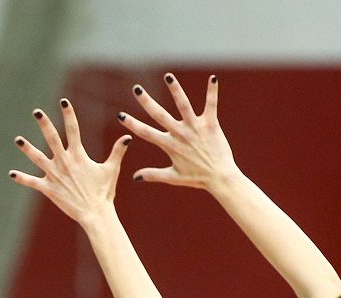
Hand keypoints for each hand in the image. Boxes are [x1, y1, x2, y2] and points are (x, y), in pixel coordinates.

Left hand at [9, 100, 131, 224]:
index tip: (64, 101)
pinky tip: (11, 174)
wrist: (95, 214)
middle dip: (44, 124)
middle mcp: (65, 162)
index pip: (73, 129)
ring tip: (18, 139)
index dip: (68, 114)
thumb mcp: (111, 169)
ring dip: (27, 148)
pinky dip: (22, 178)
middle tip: (37, 111)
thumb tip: (128, 136)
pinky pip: (32, 182)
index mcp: (79, 155)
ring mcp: (55, 175)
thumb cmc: (104, 192)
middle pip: (52, 138)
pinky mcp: (48, 188)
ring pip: (37, 158)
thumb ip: (117, 151)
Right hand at [118, 74, 240, 189]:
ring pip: (183, 105)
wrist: (220, 177)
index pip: (146, 133)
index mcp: (169, 145)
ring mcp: (195, 127)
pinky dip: (212, 92)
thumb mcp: (173, 177)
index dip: (132, 124)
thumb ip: (153, 175)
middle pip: (160, 115)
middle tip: (136, 89)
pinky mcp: (211, 124)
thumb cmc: (197, 178)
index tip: (120, 115)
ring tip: (168, 76)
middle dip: (146, 101)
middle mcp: (180, 134)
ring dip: (175, 89)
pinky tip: (213, 78)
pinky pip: (211, 105)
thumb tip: (134, 178)